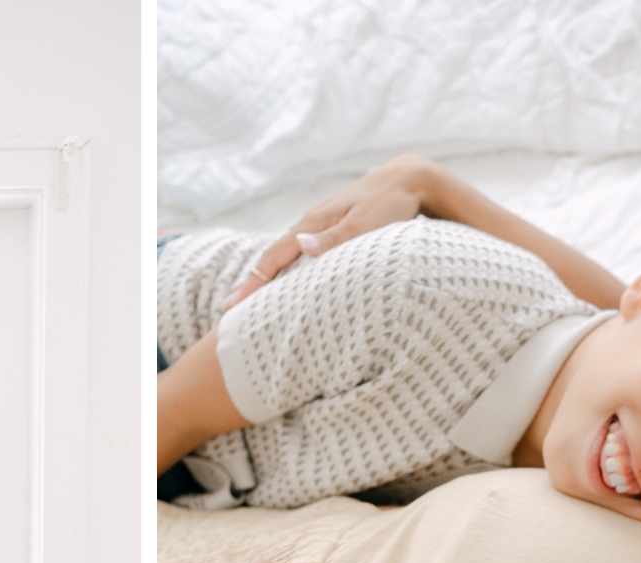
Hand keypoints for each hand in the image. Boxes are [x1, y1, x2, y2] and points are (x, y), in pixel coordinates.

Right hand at [221, 154, 443, 309]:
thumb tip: (300, 245)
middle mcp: (312, 222)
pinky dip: (285, 264)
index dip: (253, 282)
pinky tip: (285, 273)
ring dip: (266, 272)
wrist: (410, 178)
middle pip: (273, 254)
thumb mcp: (365, 223)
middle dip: (251, 280)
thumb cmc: (392, 203)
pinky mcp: (332, 226)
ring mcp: (321, 223)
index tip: (232, 304)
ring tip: (250, 293)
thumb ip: (334, 238)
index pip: (274, 257)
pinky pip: (299, 249)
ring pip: (285, 251)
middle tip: (229, 306)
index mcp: (314, 224)